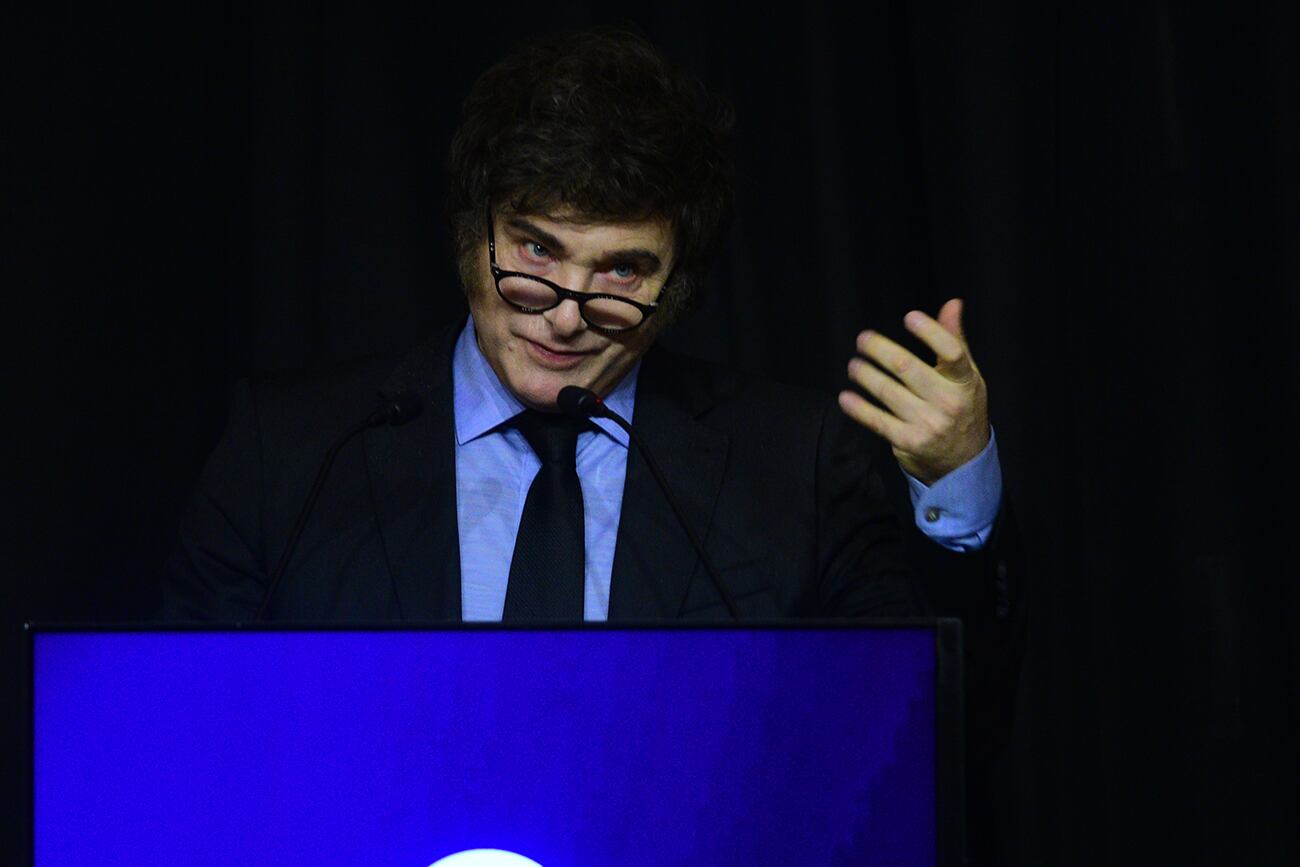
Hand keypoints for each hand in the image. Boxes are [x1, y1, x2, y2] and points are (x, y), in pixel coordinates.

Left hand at [837, 298, 989, 484]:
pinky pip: (877, 421)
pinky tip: (845, 397)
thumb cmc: (962, 408)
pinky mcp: (909, 442)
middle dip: (880, 350)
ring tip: (853, 365)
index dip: (931, 333)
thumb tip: (952, 303)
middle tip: (862, 339)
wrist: (964, 462)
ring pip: (888, 392)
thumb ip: (955, 341)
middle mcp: (948, 403)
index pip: (952, 353)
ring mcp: (928, 424)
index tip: (909, 317)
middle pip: (908, 368)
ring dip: (865, 375)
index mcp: (965, 382)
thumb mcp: (966, 377)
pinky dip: (859, 409)